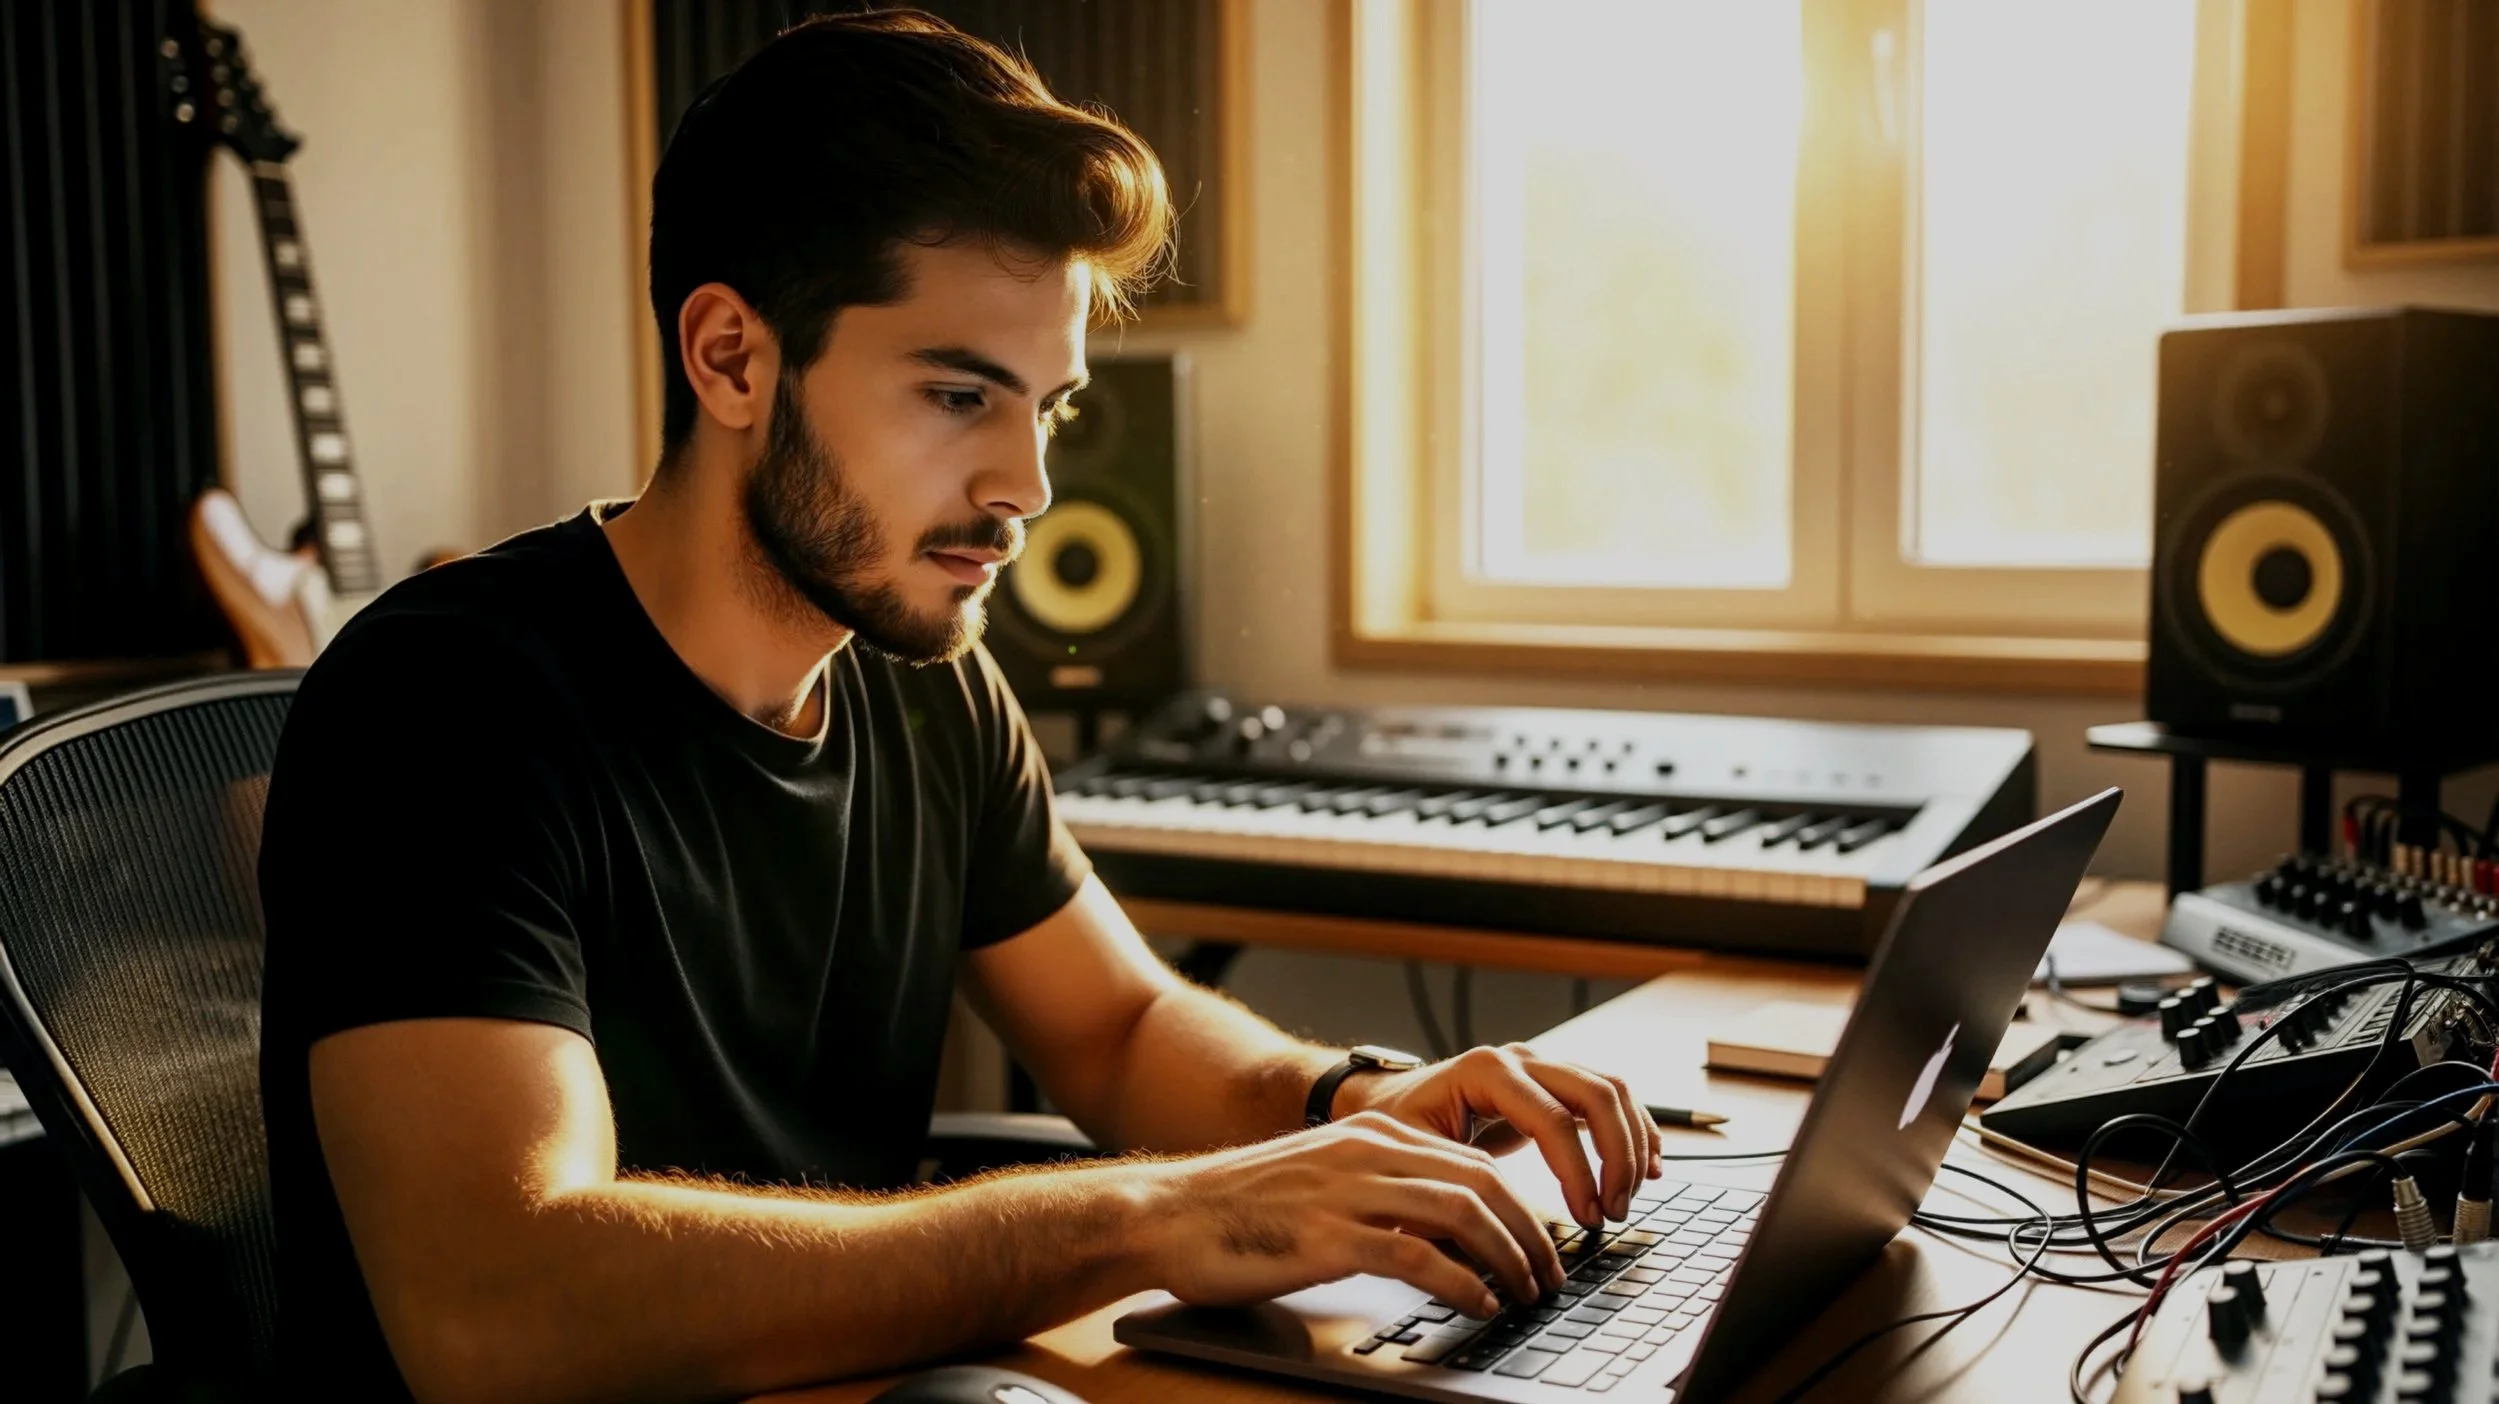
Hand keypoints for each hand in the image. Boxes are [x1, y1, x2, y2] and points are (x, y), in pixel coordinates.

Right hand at [1133, 1110, 1567, 1316]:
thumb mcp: (1322, 1180)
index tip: (1541, 1244)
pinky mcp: (1328, 1236)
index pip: (1472, 1161)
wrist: (1167, 1214)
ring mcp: (1348, 1191)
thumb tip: (1442, 1233)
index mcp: (1370, 1134)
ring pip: (1463, 1212)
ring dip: (1509, 1257)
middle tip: (1550, 1275)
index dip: (1521, 1205)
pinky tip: (1478, 1304)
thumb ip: (1378, 1192)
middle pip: (1482, 1182)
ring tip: (1526, 1292)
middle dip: (1531, 1233)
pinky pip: (1418, 1255)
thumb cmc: (1238, 1209)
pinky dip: (1462, 1282)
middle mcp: (1367, 1152)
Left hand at [1336, 1043, 1661, 1227]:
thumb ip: (1451, 1195)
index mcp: (1486, 1071)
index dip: (1578, 1174)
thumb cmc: (1396, 1130)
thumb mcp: (1414, 1162)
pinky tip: (1647, 1163)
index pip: (1553, 1120)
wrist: (1387, 1100)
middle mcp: (1519, 1059)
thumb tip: (1491, 1249)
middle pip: (1596, 1093)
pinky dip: (1633, 1127)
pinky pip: (1607, 1094)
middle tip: (1614, 1211)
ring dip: (1631, 1143)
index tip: (1588, 1218)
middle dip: (1616, 1157)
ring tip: (1630, 1195)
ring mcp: (1539, 1065)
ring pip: (1610, 1089)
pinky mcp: (1551, 1082)